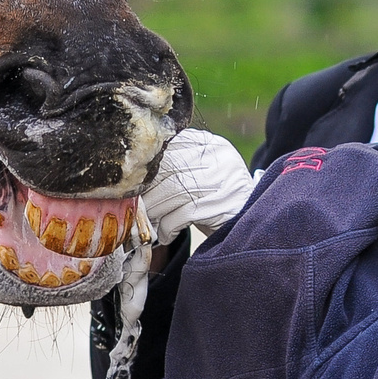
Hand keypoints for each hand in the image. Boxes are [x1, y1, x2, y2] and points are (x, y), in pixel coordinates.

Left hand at [138, 129, 255, 244]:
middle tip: (132, 211)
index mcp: (208, 143)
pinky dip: (168, 227)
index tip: (128, 189)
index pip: (168, 149)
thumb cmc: (213, 200)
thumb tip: (130, 180)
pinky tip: (165, 235)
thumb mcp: (196, 177)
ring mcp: (223, 178)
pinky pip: (183, 214)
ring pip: (172, 193)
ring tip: (147, 225)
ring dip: (154, 213)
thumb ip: (172, 168)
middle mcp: (218, 155)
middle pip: (167, 171)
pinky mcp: (223, 204)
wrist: (249, 221)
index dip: (145, 171)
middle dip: (146, 194)